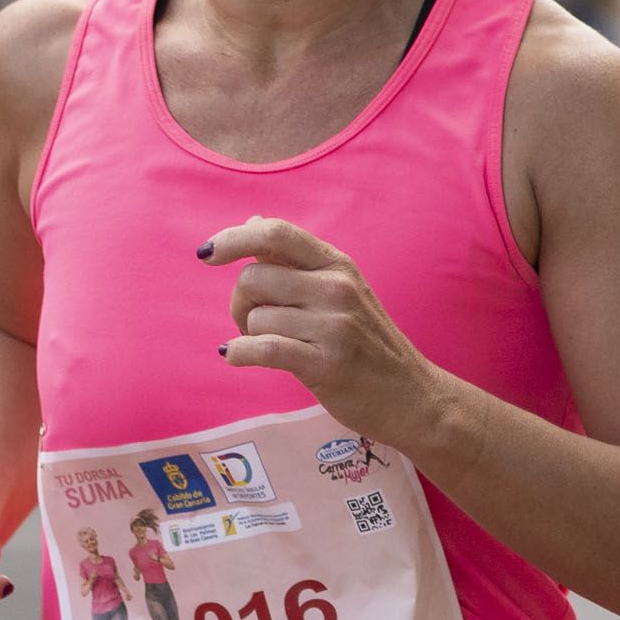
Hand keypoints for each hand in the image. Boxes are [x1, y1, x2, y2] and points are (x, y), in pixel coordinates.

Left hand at [202, 217, 451, 447]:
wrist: (413, 397)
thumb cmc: (367, 344)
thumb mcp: (339, 291)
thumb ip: (294, 260)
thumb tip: (252, 221)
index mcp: (337, 264)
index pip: (276, 234)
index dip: (233, 238)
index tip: (207, 254)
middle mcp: (337, 288)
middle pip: (254, 277)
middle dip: (240, 302)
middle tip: (252, 322)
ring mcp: (335, 326)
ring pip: (257, 317)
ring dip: (247, 334)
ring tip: (267, 345)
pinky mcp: (328, 364)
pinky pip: (263, 349)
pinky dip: (240, 353)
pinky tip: (236, 356)